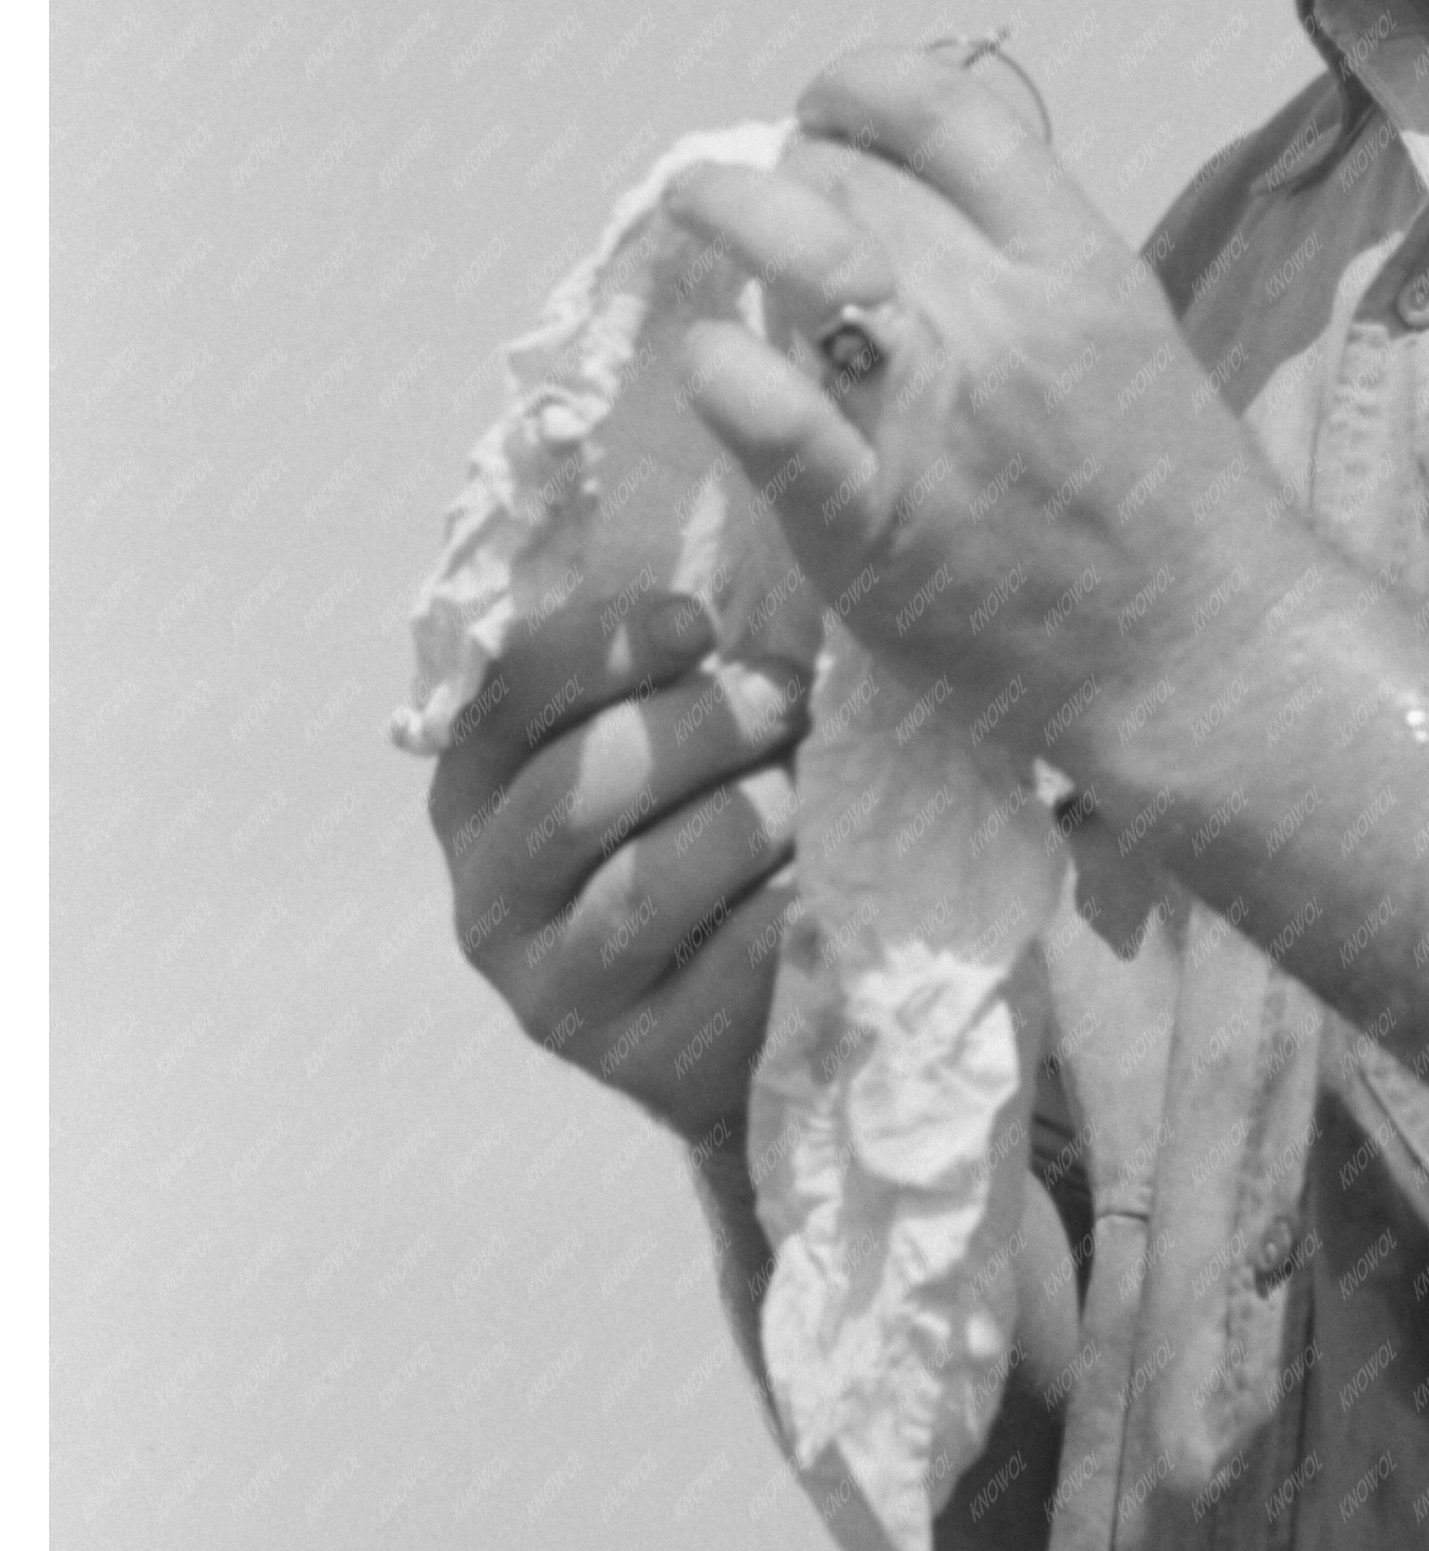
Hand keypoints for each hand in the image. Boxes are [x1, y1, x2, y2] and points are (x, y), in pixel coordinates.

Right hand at [426, 587, 814, 1159]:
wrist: (764, 998)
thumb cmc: (722, 806)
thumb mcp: (675, 725)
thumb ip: (667, 649)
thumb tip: (735, 482)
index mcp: (480, 781)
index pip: (512, 690)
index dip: (606, 646)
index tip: (700, 624)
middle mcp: (489, 891)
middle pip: (577, 792)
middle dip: (698, 732)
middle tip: (785, 701)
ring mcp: (556, 992)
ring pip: (644, 888)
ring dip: (749, 820)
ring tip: (807, 793)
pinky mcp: (640, 1067)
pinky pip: (724, 973)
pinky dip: (789, 911)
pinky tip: (826, 878)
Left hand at [664, 50, 1299, 769]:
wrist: (1207, 655)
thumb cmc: (1169, 505)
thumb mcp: (1124, 332)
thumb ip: (1026, 260)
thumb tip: (905, 199)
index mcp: (1076, 264)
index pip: (944, 112)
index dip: (858, 84)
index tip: (823, 104)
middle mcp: (1001, 318)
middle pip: (846, 177)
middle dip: (789, 173)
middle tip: (770, 210)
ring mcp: (932, 417)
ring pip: (794, 258)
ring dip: (730, 228)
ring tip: (703, 236)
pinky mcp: (870, 524)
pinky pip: (770, 419)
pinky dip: (722, 371)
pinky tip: (710, 360)